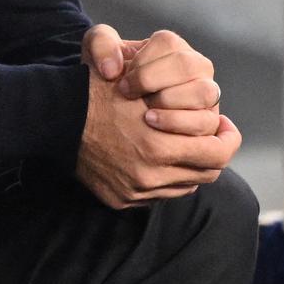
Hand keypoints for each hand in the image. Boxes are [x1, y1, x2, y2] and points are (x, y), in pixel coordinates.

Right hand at [75, 64, 241, 208]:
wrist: (55, 117)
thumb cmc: (100, 93)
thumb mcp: (143, 85)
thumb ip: (185, 105)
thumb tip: (215, 120)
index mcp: (158, 148)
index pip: (217, 155)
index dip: (227, 139)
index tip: (225, 127)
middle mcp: (150, 176)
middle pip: (205, 174)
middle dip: (213, 154)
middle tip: (212, 137)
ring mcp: (135, 192)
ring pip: (184, 186)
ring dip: (189, 167)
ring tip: (182, 146)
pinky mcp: (121, 199)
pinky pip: (158, 194)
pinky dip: (164, 178)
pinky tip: (156, 158)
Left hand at [84, 25, 221, 136]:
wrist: (112, 110)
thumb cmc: (108, 78)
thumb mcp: (96, 53)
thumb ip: (100, 44)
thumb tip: (112, 69)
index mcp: (172, 47)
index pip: (168, 45)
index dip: (144, 66)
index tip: (123, 84)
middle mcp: (196, 69)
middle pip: (189, 66)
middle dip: (158, 85)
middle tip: (133, 99)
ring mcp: (206, 96)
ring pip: (205, 95)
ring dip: (177, 110)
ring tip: (148, 119)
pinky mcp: (208, 124)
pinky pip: (211, 126)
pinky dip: (193, 131)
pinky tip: (170, 135)